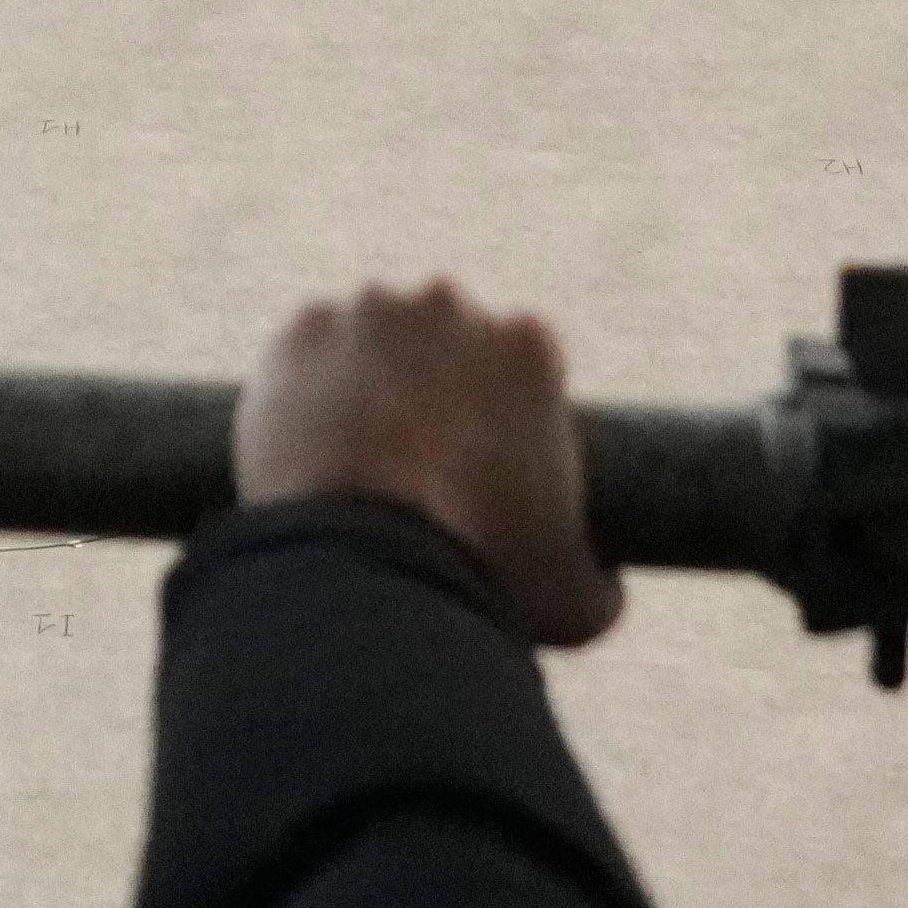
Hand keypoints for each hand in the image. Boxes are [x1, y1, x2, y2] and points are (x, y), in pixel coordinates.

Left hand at [232, 284, 619, 642]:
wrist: (367, 572)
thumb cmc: (486, 585)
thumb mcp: (577, 600)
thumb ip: (601, 580)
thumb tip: (606, 583)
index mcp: (528, 346)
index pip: (518, 356)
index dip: (501, 405)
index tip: (482, 454)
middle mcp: (450, 307)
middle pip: (442, 334)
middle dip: (433, 382)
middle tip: (414, 458)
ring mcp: (369, 314)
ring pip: (370, 334)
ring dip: (366, 375)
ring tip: (353, 453)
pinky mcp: (300, 333)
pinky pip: (302, 349)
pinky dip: (301, 385)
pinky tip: (304, 443)